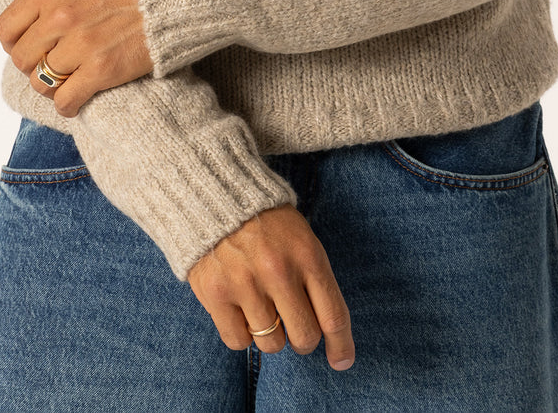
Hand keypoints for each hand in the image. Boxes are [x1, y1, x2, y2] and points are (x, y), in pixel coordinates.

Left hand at [0, 0, 153, 115]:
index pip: (6, 28)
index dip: (15, 39)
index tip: (31, 40)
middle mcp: (60, 18)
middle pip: (22, 59)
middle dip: (34, 62)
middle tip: (52, 59)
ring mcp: (81, 46)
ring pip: (42, 82)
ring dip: (51, 83)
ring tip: (67, 76)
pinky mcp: (103, 70)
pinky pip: (66, 100)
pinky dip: (68, 103)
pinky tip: (78, 95)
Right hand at [188, 205, 354, 371]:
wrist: (217, 196)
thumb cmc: (267, 224)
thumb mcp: (302, 239)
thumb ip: (315, 282)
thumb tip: (330, 335)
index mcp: (307, 256)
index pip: (333, 316)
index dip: (341, 346)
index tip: (342, 362)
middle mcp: (279, 272)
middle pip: (304, 338)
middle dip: (303, 339)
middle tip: (294, 326)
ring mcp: (245, 284)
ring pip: (271, 344)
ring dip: (270, 334)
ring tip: (262, 307)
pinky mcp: (216, 293)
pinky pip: (238, 341)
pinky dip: (242, 334)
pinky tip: (240, 310)